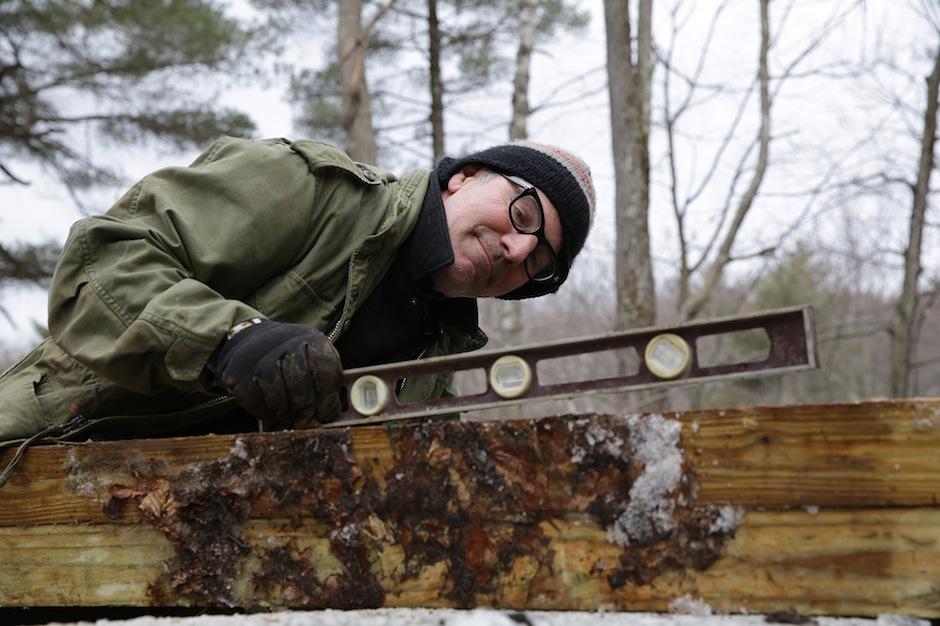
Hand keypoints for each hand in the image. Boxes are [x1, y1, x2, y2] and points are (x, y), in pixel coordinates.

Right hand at [206, 320, 342, 429]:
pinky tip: (273, 417)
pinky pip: (257, 404)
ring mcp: (260, 359)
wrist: (254, 341)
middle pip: (300, 389)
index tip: (325, 414)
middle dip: (306, 413)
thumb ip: (327, 385)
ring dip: (286, 417)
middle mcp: (285, 346)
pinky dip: (267, 416)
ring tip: (291, 424)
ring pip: (277, 399)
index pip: (324, 374)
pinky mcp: (239, 374)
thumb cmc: (295, 358)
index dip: (327, 400)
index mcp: (312, 342)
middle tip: (308, 425)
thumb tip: (328, 417)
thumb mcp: (317, 361)